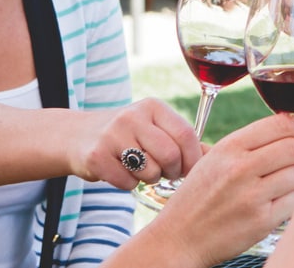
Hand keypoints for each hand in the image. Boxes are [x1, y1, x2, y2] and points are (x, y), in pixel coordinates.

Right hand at [68, 98, 202, 189]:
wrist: (78, 136)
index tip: (192, 170)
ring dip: (150, 179)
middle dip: (172, 171)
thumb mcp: (155, 127)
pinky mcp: (96, 156)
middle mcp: (133, 116)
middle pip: (170, 155)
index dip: (193, 158)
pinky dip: (129, 185)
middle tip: (166, 173)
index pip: (186, 134)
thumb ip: (182, 139)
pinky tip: (121, 173)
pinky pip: (127, 183)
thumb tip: (214, 156)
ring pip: (150, 171)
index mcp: (154, 107)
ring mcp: (112, 135)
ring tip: (141, 169)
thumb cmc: (129, 135)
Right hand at [152, 115, 293, 265]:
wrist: (178, 239)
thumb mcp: (215, 159)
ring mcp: (251, 196)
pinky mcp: (261, 221)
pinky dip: (290, 202)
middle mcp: (240, 168)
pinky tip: (274, 204)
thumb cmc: (200, 197)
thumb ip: (250, 143)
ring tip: (280, 185)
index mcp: (229, 147)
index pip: (281, 125)